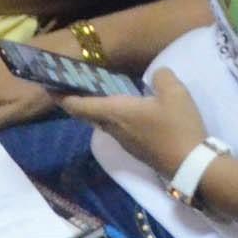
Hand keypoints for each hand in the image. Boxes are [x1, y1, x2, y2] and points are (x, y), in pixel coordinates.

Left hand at [61, 67, 209, 178]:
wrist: (188, 163)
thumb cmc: (176, 126)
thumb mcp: (175, 93)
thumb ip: (162, 77)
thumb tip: (156, 74)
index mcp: (115, 112)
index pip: (78, 104)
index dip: (61, 95)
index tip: (49, 85)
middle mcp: (112, 127)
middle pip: (85, 114)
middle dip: (75, 100)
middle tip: (73, 84)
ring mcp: (123, 140)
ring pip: (100, 122)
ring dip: (94, 108)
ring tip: (100, 92)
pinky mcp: (134, 148)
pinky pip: (115, 128)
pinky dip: (111, 116)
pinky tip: (126, 108)